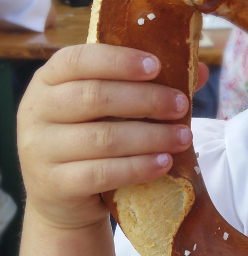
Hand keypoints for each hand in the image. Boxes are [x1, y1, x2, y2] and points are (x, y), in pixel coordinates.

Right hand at [16, 44, 201, 230]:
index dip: (119, 60)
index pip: (78, 59)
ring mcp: (40, 149)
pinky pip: (100, 173)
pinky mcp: (53, 184)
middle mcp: (37, 110)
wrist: (62, 196)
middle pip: (95, 97)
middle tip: (181, 106)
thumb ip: (149, 84)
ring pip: (102, 138)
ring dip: (151, 137)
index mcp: (49, 79)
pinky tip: (163, 163)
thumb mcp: (109, 107)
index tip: (157, 66)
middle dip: (147, 100)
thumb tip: (201, 70)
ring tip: (183, 138)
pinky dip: (138, 167)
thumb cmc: (92, 135)